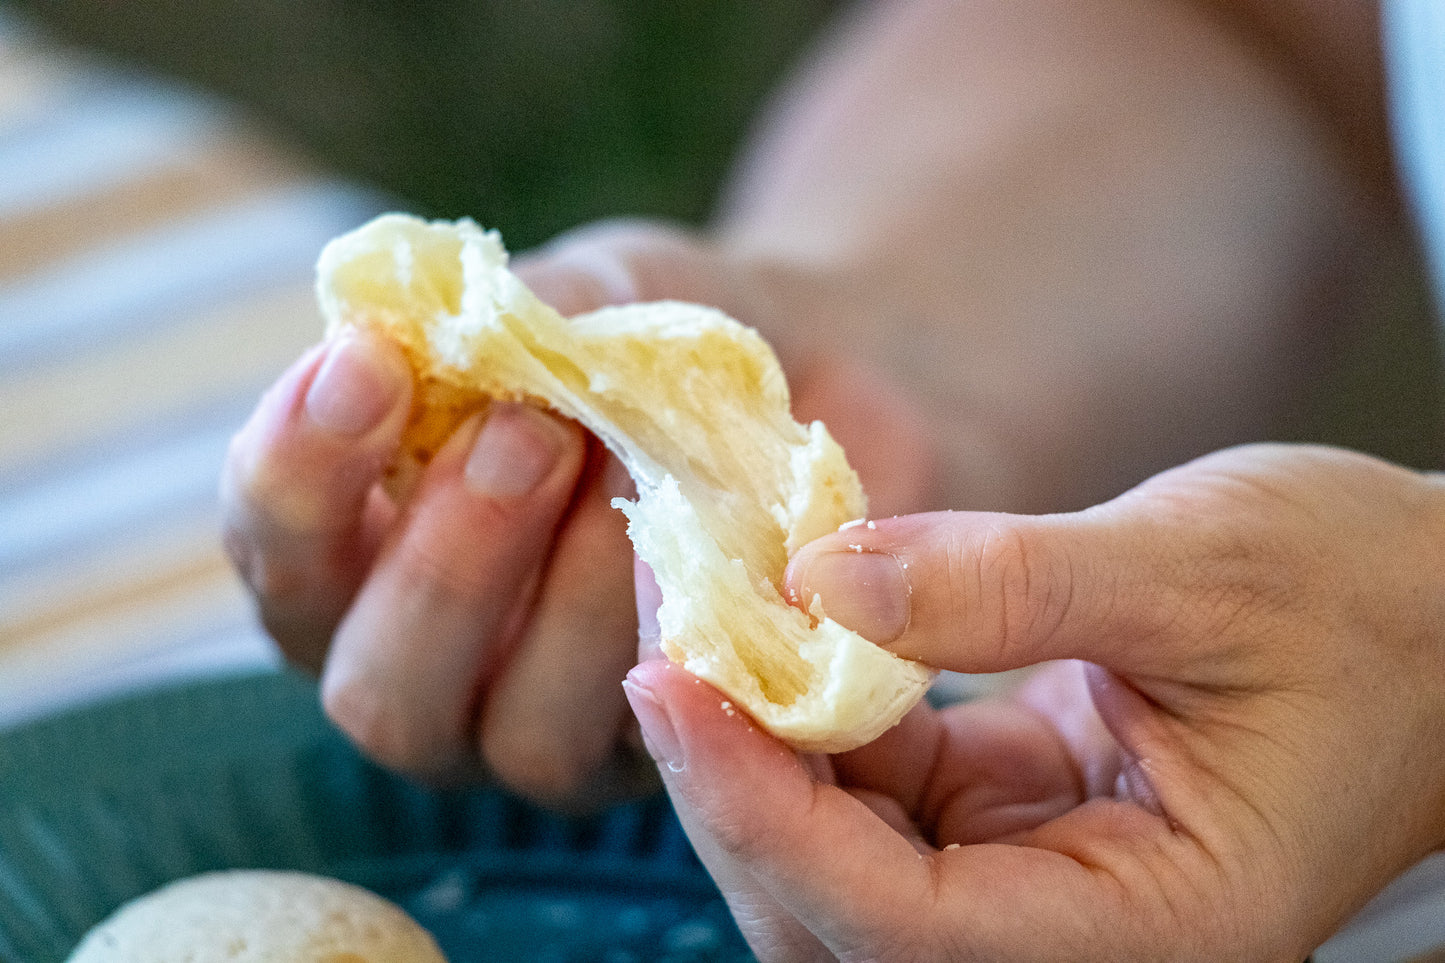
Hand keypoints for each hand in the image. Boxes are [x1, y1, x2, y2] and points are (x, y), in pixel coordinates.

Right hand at [221, 219, 936, 803]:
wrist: (811, 366)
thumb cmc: (654, 334)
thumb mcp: (575, 295)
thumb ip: (490, 319)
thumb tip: (397, 322)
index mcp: (366, 558)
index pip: (280, 552)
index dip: (300, 473)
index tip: (366, 362)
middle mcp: (436, 669)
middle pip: (377, 691)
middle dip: (448, 564)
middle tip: (532, 431)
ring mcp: (546, 731)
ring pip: (518, 730)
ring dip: (580, 594)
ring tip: (646, 472)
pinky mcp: (661, 758)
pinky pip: (656, 736)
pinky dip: (678, 637)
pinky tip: (717, 545)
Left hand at [624, 444, 1444, 959]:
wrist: (1431, 614)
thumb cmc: (1363, 602)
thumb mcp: (1198, 570)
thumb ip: (1004, 583)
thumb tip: (819, 579)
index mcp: (1151, 929)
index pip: (906, 927)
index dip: (767, 814)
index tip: (678, 689)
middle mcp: (1076, 933)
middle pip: (840, 912)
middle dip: (734, 781)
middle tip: (667, 637)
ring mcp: (1034, 880)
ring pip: (838, 857)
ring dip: (757, 742)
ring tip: (703, 611)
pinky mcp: (1008, 816)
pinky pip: (875, 791)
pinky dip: (813, 711)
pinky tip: (784, 619)